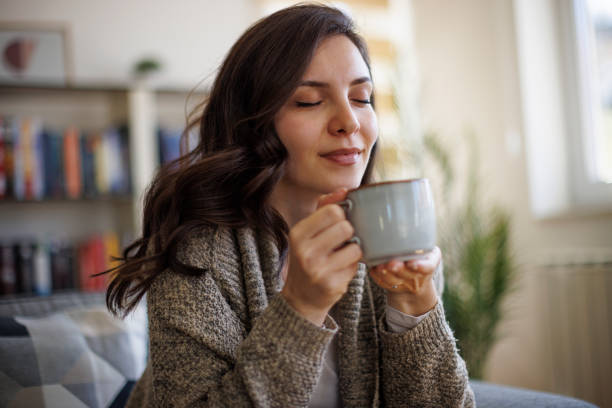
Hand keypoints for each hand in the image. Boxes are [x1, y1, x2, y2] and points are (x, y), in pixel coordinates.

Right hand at [281, 188, 362, 325]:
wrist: (301, 296)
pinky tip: (342, 269)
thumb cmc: (309, 257)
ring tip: (343, 255)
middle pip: (346, 227)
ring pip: (356, 247)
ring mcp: (319, 270)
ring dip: (354, 249)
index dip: (342, 214)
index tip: (339, 222)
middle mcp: (305, 251)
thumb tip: (344, 190)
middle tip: (342, 240)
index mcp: (298, 233)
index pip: (332, 211)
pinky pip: (357, 265)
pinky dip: (353, 265)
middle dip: (349, 232)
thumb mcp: (308, 232)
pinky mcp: (333, 285)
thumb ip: (324, 207)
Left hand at [369, 246, 440, 315]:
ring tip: (379, 266)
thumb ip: (422, 244)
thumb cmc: (421, 259)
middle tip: (390, 263)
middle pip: (407, 275)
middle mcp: (418, 279)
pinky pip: (383, 284)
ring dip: (385, 274)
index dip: (420, 267)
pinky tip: (372, 268)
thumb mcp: (429, 253)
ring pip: (393, 281)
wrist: (416, 282)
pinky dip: (376, 277)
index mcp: (429, 266)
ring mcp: (405, 286)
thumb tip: (406, 230)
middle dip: (398, 269)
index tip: (412, 264)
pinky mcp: (392, 288)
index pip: (427, 268)